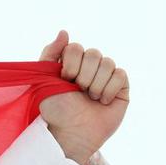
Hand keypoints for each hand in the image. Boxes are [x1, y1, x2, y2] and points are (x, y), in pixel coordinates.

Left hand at [37, 30, 129, 164]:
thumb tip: (64, 31)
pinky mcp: (121, 87)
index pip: (76, 47)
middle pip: (93, 53)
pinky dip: (108, 90)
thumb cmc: (55, 110)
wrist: (71, 133)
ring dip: (95, 85)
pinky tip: (103, 102)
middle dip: (83, 75)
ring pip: (108, 63)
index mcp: (72, 63)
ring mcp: (106, 76)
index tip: (64, 79)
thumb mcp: (44, 81)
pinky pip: (120, 75)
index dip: (70, 64)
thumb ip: (49, 54)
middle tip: (78, 91)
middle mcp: (90, 67)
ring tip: (90, 99)